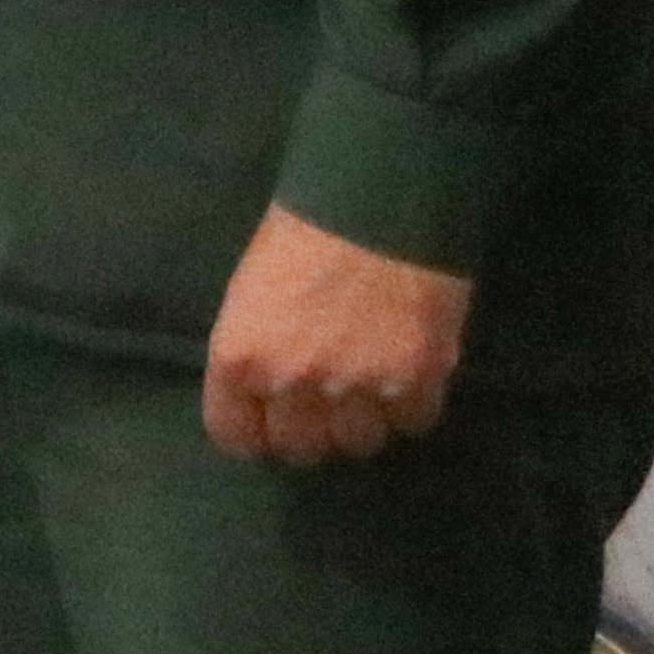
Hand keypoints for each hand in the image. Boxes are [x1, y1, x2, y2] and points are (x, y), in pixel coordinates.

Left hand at [202, 203, 470, 464]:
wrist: (376, 205)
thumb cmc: (299, 236)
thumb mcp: (248, 295)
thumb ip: (255, 352)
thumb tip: (265, 392)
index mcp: (239, 358)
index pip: (235, 435)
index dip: (254, 433)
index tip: (268, 424)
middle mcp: (293, 383)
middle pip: (301, 448)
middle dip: (311, 431)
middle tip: (324, 406)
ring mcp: (357, 387)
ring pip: (359, 442)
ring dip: (363, 421)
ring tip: (369, 388)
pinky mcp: (418, 381)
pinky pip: (412, 423)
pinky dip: (410, 407)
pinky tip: (406, 376)